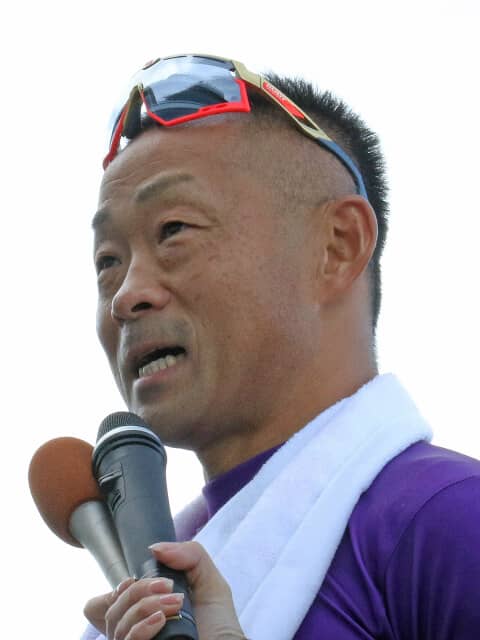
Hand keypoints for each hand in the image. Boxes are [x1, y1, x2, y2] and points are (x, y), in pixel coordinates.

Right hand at [84, 541, 245, 639]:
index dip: (112, 591)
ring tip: (176, 603)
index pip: (103, 604)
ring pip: (117, 622)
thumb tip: (155, 548)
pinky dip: (141, 627)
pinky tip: (160, 620)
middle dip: (139, 590)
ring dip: (146, 605)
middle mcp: (135, 631)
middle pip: (112, 608)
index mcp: (143, 613)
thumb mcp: (207, 579)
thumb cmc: (219, 623)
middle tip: (169, 587)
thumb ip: (189, 555)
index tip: (131, 580)